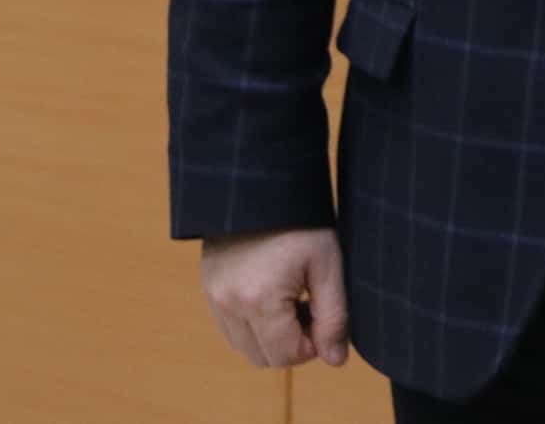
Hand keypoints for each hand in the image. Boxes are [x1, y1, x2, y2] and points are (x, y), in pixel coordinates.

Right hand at [199, 227, 348, 367]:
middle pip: (263, 358)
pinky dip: (253, 323)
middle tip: (309, 306)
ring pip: (244, 346)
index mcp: (259, 300)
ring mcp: (213, 297)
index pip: (286, 356)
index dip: (312, 345)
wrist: (262, 183)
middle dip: (291, 343)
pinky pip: (231, 327)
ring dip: (270, 336)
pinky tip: (272, 293)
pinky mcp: (208, 287)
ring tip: (291, 298)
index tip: (323, 315)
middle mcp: (228, 304)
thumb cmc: (301, 221)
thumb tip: (336, 361)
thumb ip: (334, 317)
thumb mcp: (328, 265)